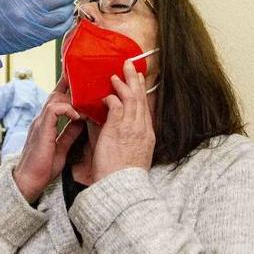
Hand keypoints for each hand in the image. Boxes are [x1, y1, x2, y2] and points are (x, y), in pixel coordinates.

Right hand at [12, 77, 84, 201]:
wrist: (29, 181)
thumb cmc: (43, 168)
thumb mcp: (62, 147)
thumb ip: (70, 133)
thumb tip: (81, 121)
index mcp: (46, 123)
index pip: (57, 100)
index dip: (67, 89)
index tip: (78, 81)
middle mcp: (41, 119)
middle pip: (55, 94)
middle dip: (69, 84)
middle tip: (83, 78)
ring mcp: (40, 123)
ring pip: (55, 98)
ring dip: (72, 97)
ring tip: (85, 100)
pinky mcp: (41, 128)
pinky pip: (53, 109)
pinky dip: (66, 109)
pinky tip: (77, 115)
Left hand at [91, 60, 155, 181]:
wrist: (122, 188)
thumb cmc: (124, 176)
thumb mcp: (133, 154)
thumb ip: (127, 137)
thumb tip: (116, 126)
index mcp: (147, 135)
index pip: (145, 107)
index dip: (141, 91)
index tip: (138, 80)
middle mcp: (142, 129)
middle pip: (140, 98)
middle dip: (134, 80)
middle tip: (129, 65)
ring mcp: (131, 128)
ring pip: (130, 99)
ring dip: (123, 84)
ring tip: (116, 74)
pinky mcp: (118, 129)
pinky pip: (117, 107)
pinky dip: (112, 98)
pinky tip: (106, 94)